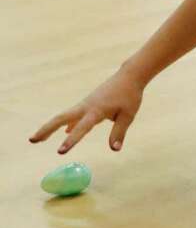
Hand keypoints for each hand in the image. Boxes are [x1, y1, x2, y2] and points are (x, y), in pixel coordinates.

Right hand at [29, 69, 144, 153]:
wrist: (130, 76)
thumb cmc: (130, 95)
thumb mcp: (128, 115)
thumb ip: (119, 132)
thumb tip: (114, 149)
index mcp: (96, 111)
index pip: (81, 128)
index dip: (71, 140)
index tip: (60, 151)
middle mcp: (86, 106)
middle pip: (61, 118)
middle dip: (46, 129)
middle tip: (32, 141)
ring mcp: (85, 104)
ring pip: (64, 116)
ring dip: (51, 127)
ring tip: (39, 139)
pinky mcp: (88, 103)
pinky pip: (74, 115)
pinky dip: (68, 123)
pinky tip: (67, 131)